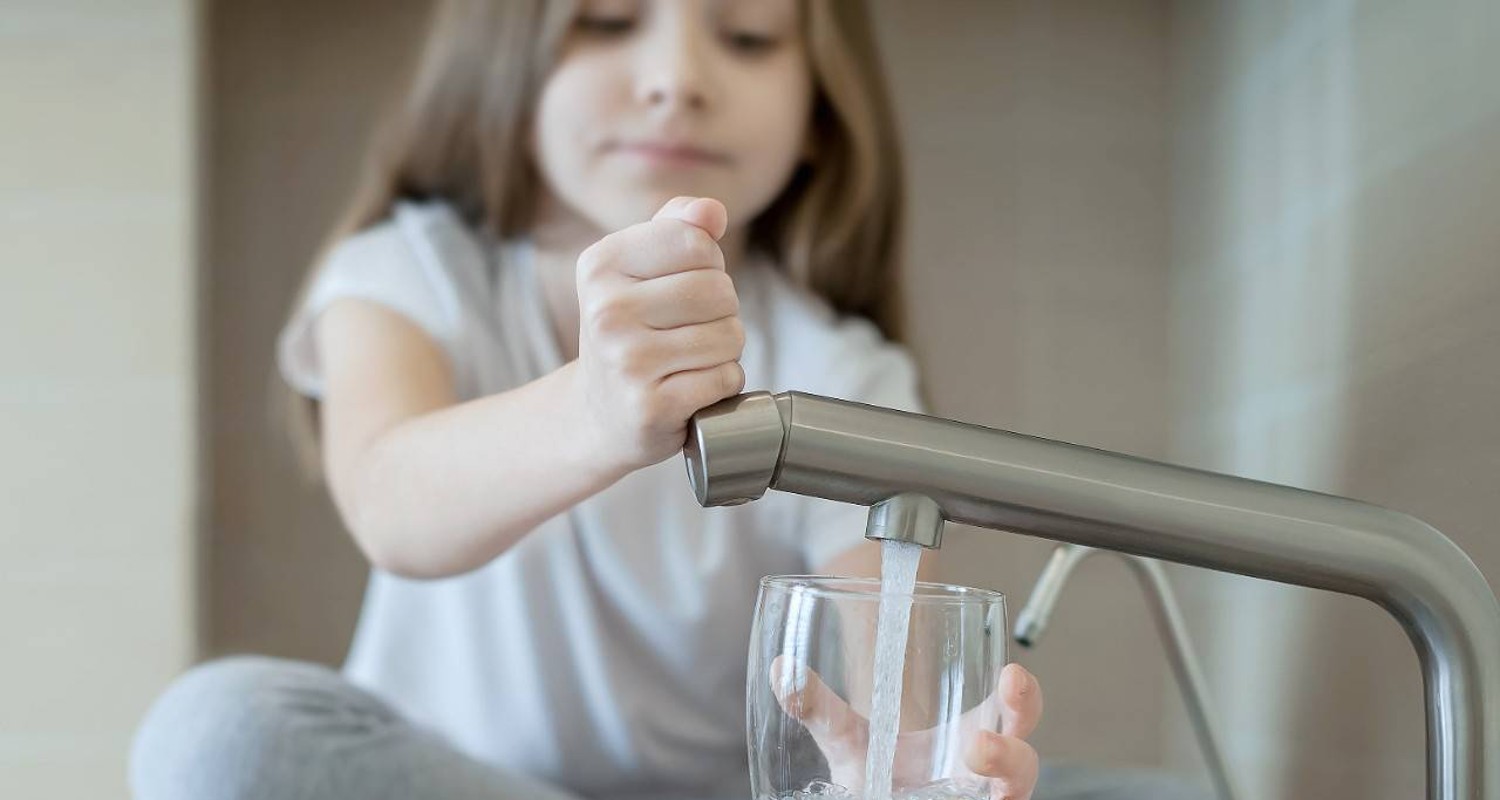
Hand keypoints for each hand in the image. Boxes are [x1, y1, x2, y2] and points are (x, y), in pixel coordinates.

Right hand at [572, 196, 746, 473]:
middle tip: (688, 331)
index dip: (709, 266)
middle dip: (722, 312)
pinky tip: (691, 390)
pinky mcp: (650, 406)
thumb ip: (679, 227)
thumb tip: (712, 211)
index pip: (697, 242)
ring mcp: (626, 362)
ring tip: (689, 360)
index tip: (681, 288)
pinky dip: (723, 386)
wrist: (600, 414)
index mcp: (600, 265)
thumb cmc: (633, 331)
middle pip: (720, 290)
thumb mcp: (641, 268)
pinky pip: (726, 379)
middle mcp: (606, 311)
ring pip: (730, 336)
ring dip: (725, 351)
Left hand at [770, 657, 1043, 799]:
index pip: (1016, 709)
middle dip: (1011, 753)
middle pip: (1023, 764)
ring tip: (976, 772)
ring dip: (1000, 785)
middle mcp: (987, 776)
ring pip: (1010, 798)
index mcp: (973, 735)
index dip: (1024, 695)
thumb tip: (781, 670)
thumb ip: (819, 707)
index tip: (1012, 674)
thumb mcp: (847, 738)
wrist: (877, 799)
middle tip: (978, 742)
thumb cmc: (876, 771)